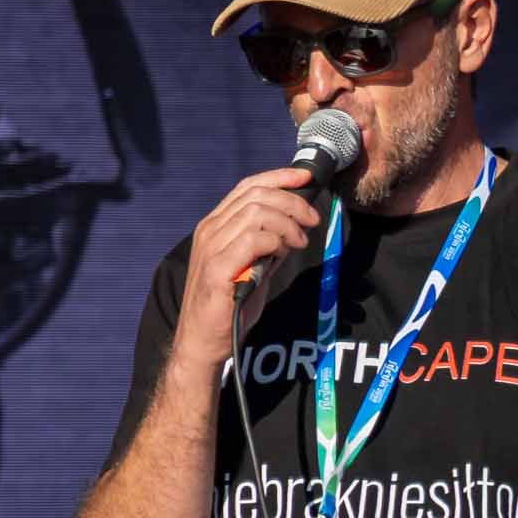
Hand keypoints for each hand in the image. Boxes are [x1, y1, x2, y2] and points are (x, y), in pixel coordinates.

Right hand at [179, 166, 328, 361]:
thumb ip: (269, 244)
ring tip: (297, 243)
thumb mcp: (254, 265)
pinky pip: (252, 239)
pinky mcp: (217, 269)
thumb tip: (296, 226)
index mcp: (216, 225)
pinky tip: (281, 254)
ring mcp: (211, 248)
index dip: (279, 177)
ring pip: (255, 213)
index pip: (247, 186)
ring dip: (286, 224)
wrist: (206, 340)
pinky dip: (274, 242)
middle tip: (312, 221)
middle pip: (256, 195)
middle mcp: (210, 231)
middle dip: (293, 202)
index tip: (306, 178)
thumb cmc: (231, 304)